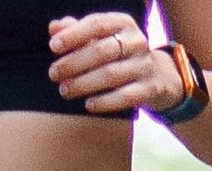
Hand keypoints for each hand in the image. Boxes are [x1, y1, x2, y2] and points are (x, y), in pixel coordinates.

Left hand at [47, 12, 180, 114]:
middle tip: (53, 73)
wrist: (158, 77)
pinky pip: (126, 96)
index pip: (97, 24)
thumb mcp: (101, 39)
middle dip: (74, 63)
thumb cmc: (118, 55)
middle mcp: (136, 41)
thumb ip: (77, 32)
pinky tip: (88, 105)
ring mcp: (145, 65)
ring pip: (111, 74)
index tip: (53, 46)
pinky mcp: (151, 88)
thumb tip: (54, 28)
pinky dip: (105, 102)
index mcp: (123, 23)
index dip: (74, 34)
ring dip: (84, 84)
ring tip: (64, 90)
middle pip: (102, 50)